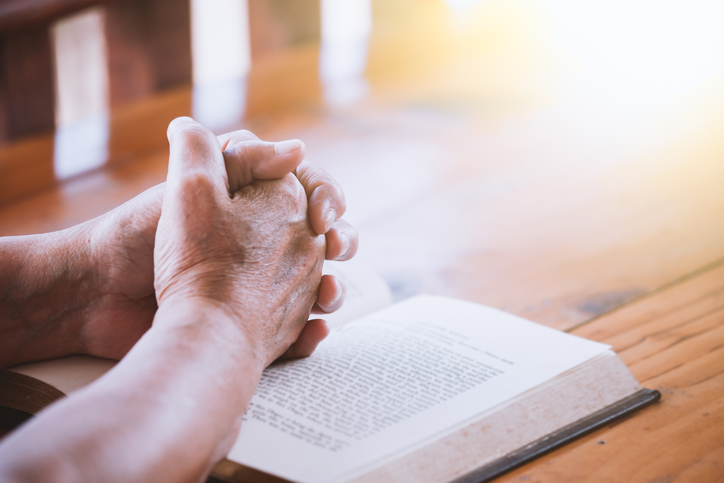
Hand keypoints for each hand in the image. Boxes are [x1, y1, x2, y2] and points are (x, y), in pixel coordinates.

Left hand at [155, 118, 323, 365]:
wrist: (102, 297)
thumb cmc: (141, 237)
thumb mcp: (191, 185)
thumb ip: (241, 158)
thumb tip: (298, 148)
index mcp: (249, 203)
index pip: (306, 189)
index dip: (325, 195)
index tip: (322, 215)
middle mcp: (257, 240)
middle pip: (321, 236)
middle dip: (340, 238)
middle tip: (336, 248)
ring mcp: (255, 283)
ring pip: (316, 282)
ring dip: (333, 287)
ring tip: (327, 297)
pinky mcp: (248, 323)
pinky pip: (295, 327)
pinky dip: (311, 331)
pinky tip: (315, 331)